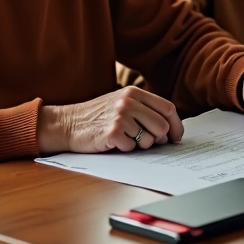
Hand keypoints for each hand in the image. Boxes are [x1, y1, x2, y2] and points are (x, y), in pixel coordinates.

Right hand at [38, 86, 183, 153]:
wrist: (68, 123)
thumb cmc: (98, 116)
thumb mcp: (122, 103)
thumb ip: (145, 109)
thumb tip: (170, 128)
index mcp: (134, 93)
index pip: (168, 108)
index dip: (176, 125)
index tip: (175, 137)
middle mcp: (128, 102)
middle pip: (162, 126)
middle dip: (159, 139)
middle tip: (147, 142)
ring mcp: (120, 116)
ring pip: (149, 140)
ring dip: (140, 145)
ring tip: (125, 139)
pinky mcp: (111, 132)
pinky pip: (131, 148)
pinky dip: (125, 150)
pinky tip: (114, 143)